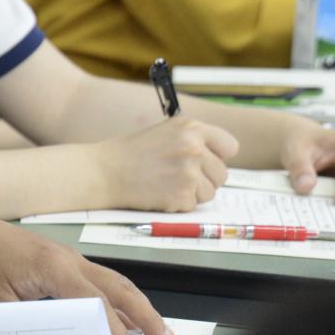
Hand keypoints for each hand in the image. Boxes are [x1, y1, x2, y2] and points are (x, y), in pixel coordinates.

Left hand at [0, 218, 174, 334]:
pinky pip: (102, 282)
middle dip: (146, 316)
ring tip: (159, 334)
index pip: (92, 300)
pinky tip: (129, 320)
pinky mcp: (66, 264)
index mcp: (51, 266)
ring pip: (116, 283)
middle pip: (118, 288)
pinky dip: (121, 301)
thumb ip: (27, 323)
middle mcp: (68, 259)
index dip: (111, 327)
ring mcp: (70, 259)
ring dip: (140, 308)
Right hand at [96, 118, 237, 211]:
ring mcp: (188, 172)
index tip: (203, 161)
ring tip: (166, 183)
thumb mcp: (166, 132)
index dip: (217, 156)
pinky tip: (159, 193)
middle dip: (205, 179)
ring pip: (210, 193)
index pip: (230, 146)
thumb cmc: (133, 152)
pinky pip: (192, 206)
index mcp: (191, 128)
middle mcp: (193, 148)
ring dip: (192, 193)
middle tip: (179, 176)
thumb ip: (194, 139)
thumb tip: (220, 158)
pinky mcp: (181, 195)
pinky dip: (177, 204)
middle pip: (222, 174)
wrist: (105, 171)